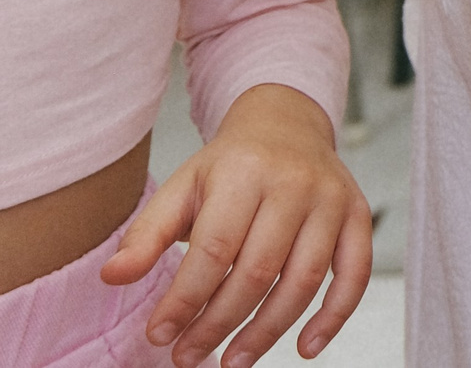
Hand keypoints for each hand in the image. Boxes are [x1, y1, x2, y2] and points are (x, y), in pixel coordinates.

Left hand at [103, 83, 372, 367]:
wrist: (286, 125)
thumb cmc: (231, 165)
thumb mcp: (182, 188)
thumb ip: (147, 234)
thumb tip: (113, 276)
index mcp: (245, 171)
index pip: (214, 248)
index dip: (185, 299)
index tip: (161, 334)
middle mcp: (295, 183)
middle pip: (258, 270)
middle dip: (219, 324)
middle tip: (189, 356)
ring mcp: (332, 199)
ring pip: (304, 280)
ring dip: (267, 332)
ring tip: (233, 360)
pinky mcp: (358, 214)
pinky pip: (354, 274)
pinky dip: (333, 317)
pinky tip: (304, 347)